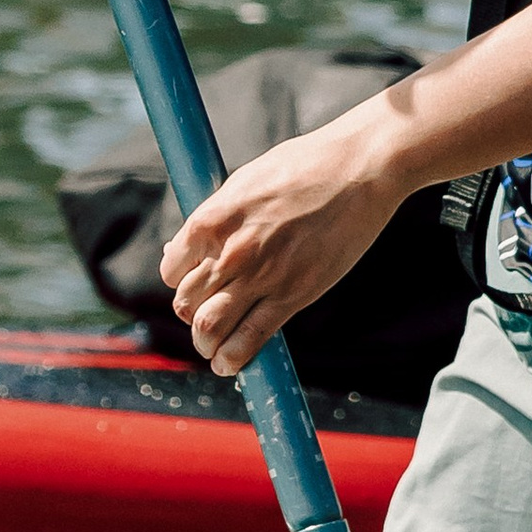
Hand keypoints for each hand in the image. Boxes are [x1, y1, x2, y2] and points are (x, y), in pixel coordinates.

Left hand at [157, 98, 413, 377]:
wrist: (360, 169)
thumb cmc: (306, 166)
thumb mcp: (247, 181)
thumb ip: (216, 216)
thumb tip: (185, 246)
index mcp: (213, 219)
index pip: (172, 269)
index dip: (178, 280)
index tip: (191, 283)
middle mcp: (230, 251)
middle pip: (186, 302)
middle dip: (190, 314)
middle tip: (204, 315)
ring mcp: (261, 276)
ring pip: (209, 326)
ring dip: (204, 343)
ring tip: (212, 346)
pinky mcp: (293, 294)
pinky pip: (250, 338)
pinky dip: (232, 359)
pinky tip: (228, 364)